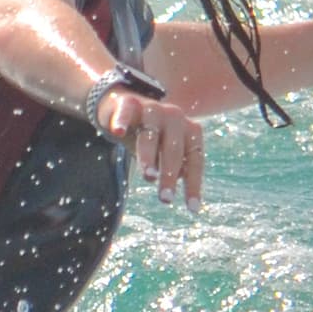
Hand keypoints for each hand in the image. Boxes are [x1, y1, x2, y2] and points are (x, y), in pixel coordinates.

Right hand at [98, 90, 207, 208]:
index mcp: (189, 131)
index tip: (192, 208)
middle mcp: (175, 117)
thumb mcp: (166, 153)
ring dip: (149, 156)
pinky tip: (118, 132)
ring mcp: (152, 109)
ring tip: (149, 176)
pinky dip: (121, 121)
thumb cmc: (151, 136)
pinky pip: (125, 112)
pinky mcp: (129, 103)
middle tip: (166, 198)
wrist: (125, 105)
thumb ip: (176, 168)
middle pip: (174, 150)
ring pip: (150, 136)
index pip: (194, 160)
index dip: (194, 184)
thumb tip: (182, 189)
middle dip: (170, 175)